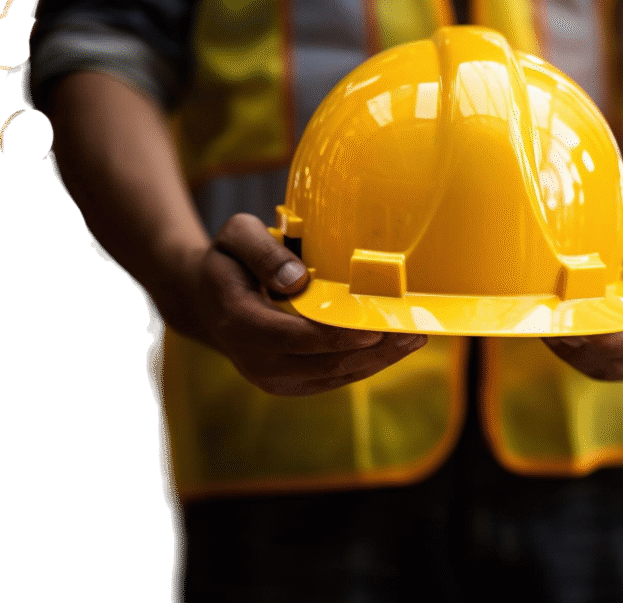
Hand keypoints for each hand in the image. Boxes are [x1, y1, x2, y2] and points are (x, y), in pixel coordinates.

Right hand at [159, 213, 427, 395]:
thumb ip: (262, 251)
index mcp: (240, 322)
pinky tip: (395, 346)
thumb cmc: (229, 261)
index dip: (334, 336)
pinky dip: (367, 364)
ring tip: (414, 337)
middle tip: (412, 332)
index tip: (372, 329)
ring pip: (335, 375)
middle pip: (323, 363)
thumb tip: (296, 280)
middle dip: (372, 350)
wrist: (208, 302)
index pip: (291, 336)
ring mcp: (273, 378)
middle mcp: (255, 360)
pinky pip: (335, 378)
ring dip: (378, 360)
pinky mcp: (292, 385)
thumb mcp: (235, 238)